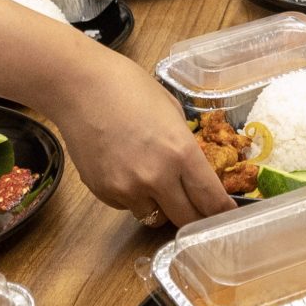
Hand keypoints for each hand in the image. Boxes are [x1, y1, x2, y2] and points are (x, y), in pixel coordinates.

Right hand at [37, 46, 234, 226]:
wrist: (79, 86)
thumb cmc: (128, 86)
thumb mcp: (172, 110)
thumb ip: (184, 144)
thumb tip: (192, 168)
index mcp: (181, 153)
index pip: (211, 199)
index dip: (222, 211)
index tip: (226, 214)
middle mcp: (157, 178)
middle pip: (186, 219)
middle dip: (195, 216)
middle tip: (196, 208)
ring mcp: (127, 189)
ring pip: (154, 216)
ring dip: (159, 206)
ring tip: (150, 180)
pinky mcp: (103, 192)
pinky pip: (127, 206)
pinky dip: (131, 197)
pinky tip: (124, 169)